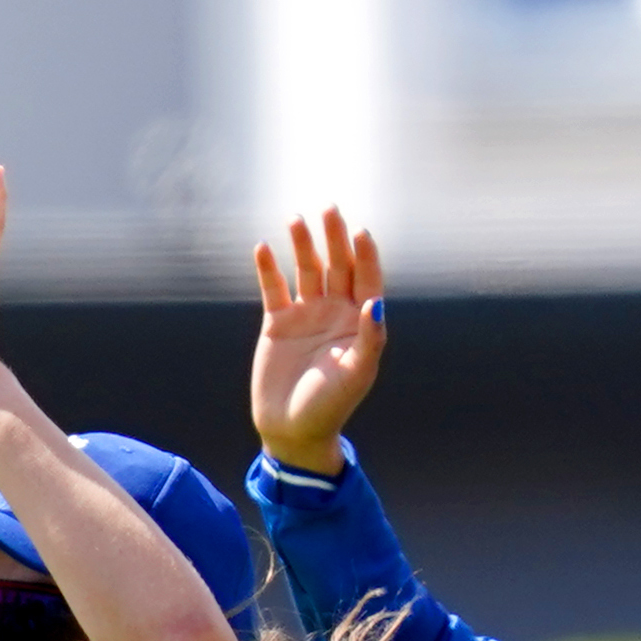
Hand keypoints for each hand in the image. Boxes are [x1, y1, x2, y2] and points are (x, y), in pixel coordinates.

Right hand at [249, 207, 385, 471]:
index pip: (366, 278)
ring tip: (295, 219)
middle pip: (337, 265)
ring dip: (302, 244)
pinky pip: (273, 288)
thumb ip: (370, 338)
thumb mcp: (356, 374)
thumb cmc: (331, 406)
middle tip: (329, 209)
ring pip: (306, 269)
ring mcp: (306, 314)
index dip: (364, 254)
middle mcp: (335, 311)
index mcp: (360, 322)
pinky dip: (268, 269)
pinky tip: (264, 248)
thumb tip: (377, 303)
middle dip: (334, 237)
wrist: (292, 431)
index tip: (360, 231)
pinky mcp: (277, 323)